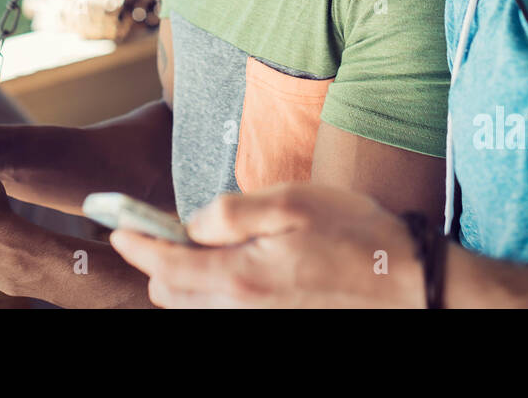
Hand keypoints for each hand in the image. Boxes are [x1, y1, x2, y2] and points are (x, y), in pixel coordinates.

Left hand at [109, 183, 425, 307]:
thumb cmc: (358, 235)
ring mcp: (259, 324)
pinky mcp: (276, 326)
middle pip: (170, 294)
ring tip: (197, 245)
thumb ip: (231, 212)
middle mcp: (241, 312)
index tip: (117, 224)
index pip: (163, 265)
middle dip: (156, 262)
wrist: (410, 285)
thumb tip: (192, 222)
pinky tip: (232, 266)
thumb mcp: (293, 202)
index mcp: (240, 278)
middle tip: (160, 228)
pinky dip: (210, 292)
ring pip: (195, 308)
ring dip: (182, 279)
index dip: (135, 242)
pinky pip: (224, 314)